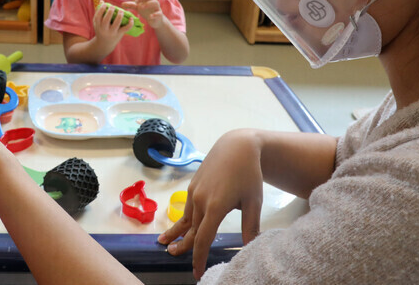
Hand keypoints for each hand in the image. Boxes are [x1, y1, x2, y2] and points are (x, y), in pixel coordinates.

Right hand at [92, 0, 133, 44]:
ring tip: (121, 11)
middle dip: (110, 12)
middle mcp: (104, 29)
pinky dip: (130, 24)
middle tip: (113, 7)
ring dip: (119, 16)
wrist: (104, 44)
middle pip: (106, 20)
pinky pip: (125, 29)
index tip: (105, 4)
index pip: (98, 16)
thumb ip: (98, 12)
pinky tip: (131, 18)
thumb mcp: (97, 22)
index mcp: (98, 25)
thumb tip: (102, 1)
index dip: (101, 9)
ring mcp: (112, 32)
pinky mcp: (119, 34)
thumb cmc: (101, 30)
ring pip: (116, 24)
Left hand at [122, 0, 163, 28]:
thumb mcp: (138, 8)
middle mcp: (153, 2)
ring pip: (155, 2)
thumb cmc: (147, 12)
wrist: (155, 21)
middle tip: (136, 2)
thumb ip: (131, 6)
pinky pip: (159, 13)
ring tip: (141, 7)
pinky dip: (155, 14)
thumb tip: (122, 4)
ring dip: (148, 4)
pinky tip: (150, 16)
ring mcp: (157, 8)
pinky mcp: (159, 15)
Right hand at [157, 130, 263, 279]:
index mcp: (215, 206)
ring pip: (185, 218)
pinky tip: (181, 224)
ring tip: (164, 243)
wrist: (237, 146)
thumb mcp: (253, 201)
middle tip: (172, 256)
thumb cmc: (249, 174)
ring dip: (176, 232)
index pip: (202, 239)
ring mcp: (194, 191)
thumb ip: (250, 226)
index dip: (198, 257)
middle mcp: (200, 200)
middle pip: (190, 230)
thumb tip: (251, 247)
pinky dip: (183, 218)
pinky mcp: (193, 185)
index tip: (197, 272)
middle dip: (182, 245)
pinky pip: (187, 207)